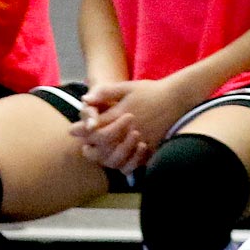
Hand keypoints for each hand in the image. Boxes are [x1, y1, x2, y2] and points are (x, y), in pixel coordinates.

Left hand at [72, 78, 193, 163]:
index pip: (96, 125)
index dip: (82, 129)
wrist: (177, 97)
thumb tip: (85, 99)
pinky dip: (125, 162)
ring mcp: (142, 138)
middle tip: (83, 147)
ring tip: (97, 155)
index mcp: (121, 113)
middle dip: (91, 146)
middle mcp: (130, 128)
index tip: (72, 130)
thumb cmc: (151, 90)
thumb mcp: (127, 87)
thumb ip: (106, 92)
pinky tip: (118, 160)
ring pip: (118, 154)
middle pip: (104, 143)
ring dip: (105, 156)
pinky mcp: (152, 146)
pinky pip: (136, 160)